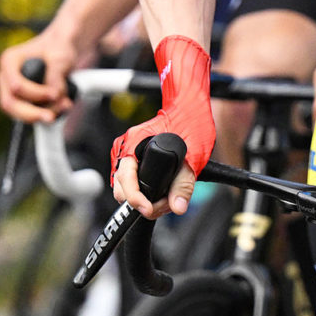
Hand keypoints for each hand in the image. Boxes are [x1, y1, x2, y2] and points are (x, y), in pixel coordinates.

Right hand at [0, 27, 78, 123]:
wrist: (60, 49)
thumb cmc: (57, 47)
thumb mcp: (60, 57)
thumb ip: (56, 75)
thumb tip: (55, 96)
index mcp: (9, 60)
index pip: (15, 86)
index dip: (36, 94)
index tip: (55, 94)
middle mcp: (5, 76)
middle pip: (9, 103)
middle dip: (32, 113)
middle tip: (52, 117)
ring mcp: (9, 89)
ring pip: (16, 112)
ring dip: (40, 114)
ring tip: (64, 106)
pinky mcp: (20, 100)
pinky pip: (27, 113)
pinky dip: (43, 114)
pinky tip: (61, 107)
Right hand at [111, 35, 213, 218]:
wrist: (189, 107)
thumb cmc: (191, 122)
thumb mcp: (193, 154)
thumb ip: (184, 183)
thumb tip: (177, 207)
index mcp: (134, 143)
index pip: (125, 182)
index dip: (138, 200)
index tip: (151, 209)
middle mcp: (126, 148)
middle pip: (122, 189)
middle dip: (144, 202)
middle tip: (167, 203)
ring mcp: (128, 153)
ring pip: (126, 188)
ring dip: (146, 198)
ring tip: (168, 198)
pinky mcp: (134, 157)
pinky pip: (132, 182)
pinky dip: (146, 191)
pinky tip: (163, 190)